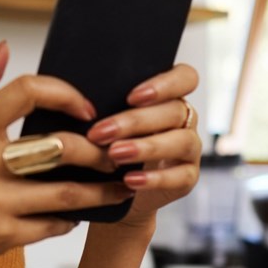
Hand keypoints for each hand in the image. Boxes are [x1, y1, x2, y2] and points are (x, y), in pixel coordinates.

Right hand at [0, 42, 134, 267]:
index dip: (65, 93)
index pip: (25, 92)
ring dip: (100, 190)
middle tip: (113, 153)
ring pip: (67, 192)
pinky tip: (78, 214)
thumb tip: (4, 48)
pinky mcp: (2, 236)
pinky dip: (72, 219)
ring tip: (119, 186)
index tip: (87, 109)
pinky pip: (53, 225)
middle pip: (59, 146)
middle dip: (96, 150)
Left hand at [85, 64, 201, 232]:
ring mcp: (189, 149)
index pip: (185, 77)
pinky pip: (180, 177)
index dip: (164, 84)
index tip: (132, 97)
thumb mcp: (107, 122)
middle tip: (101, 132)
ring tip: (114, 154)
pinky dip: (154, 179)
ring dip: (145, 147)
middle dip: (135, 121)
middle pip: (174, 110)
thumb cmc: (109, 146)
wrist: (116, 190)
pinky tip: (129, 180)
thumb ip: (105, 106)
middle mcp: (184, 120)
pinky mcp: (188, 177)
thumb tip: (78, 98)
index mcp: (169, 97)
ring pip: (181, 141)